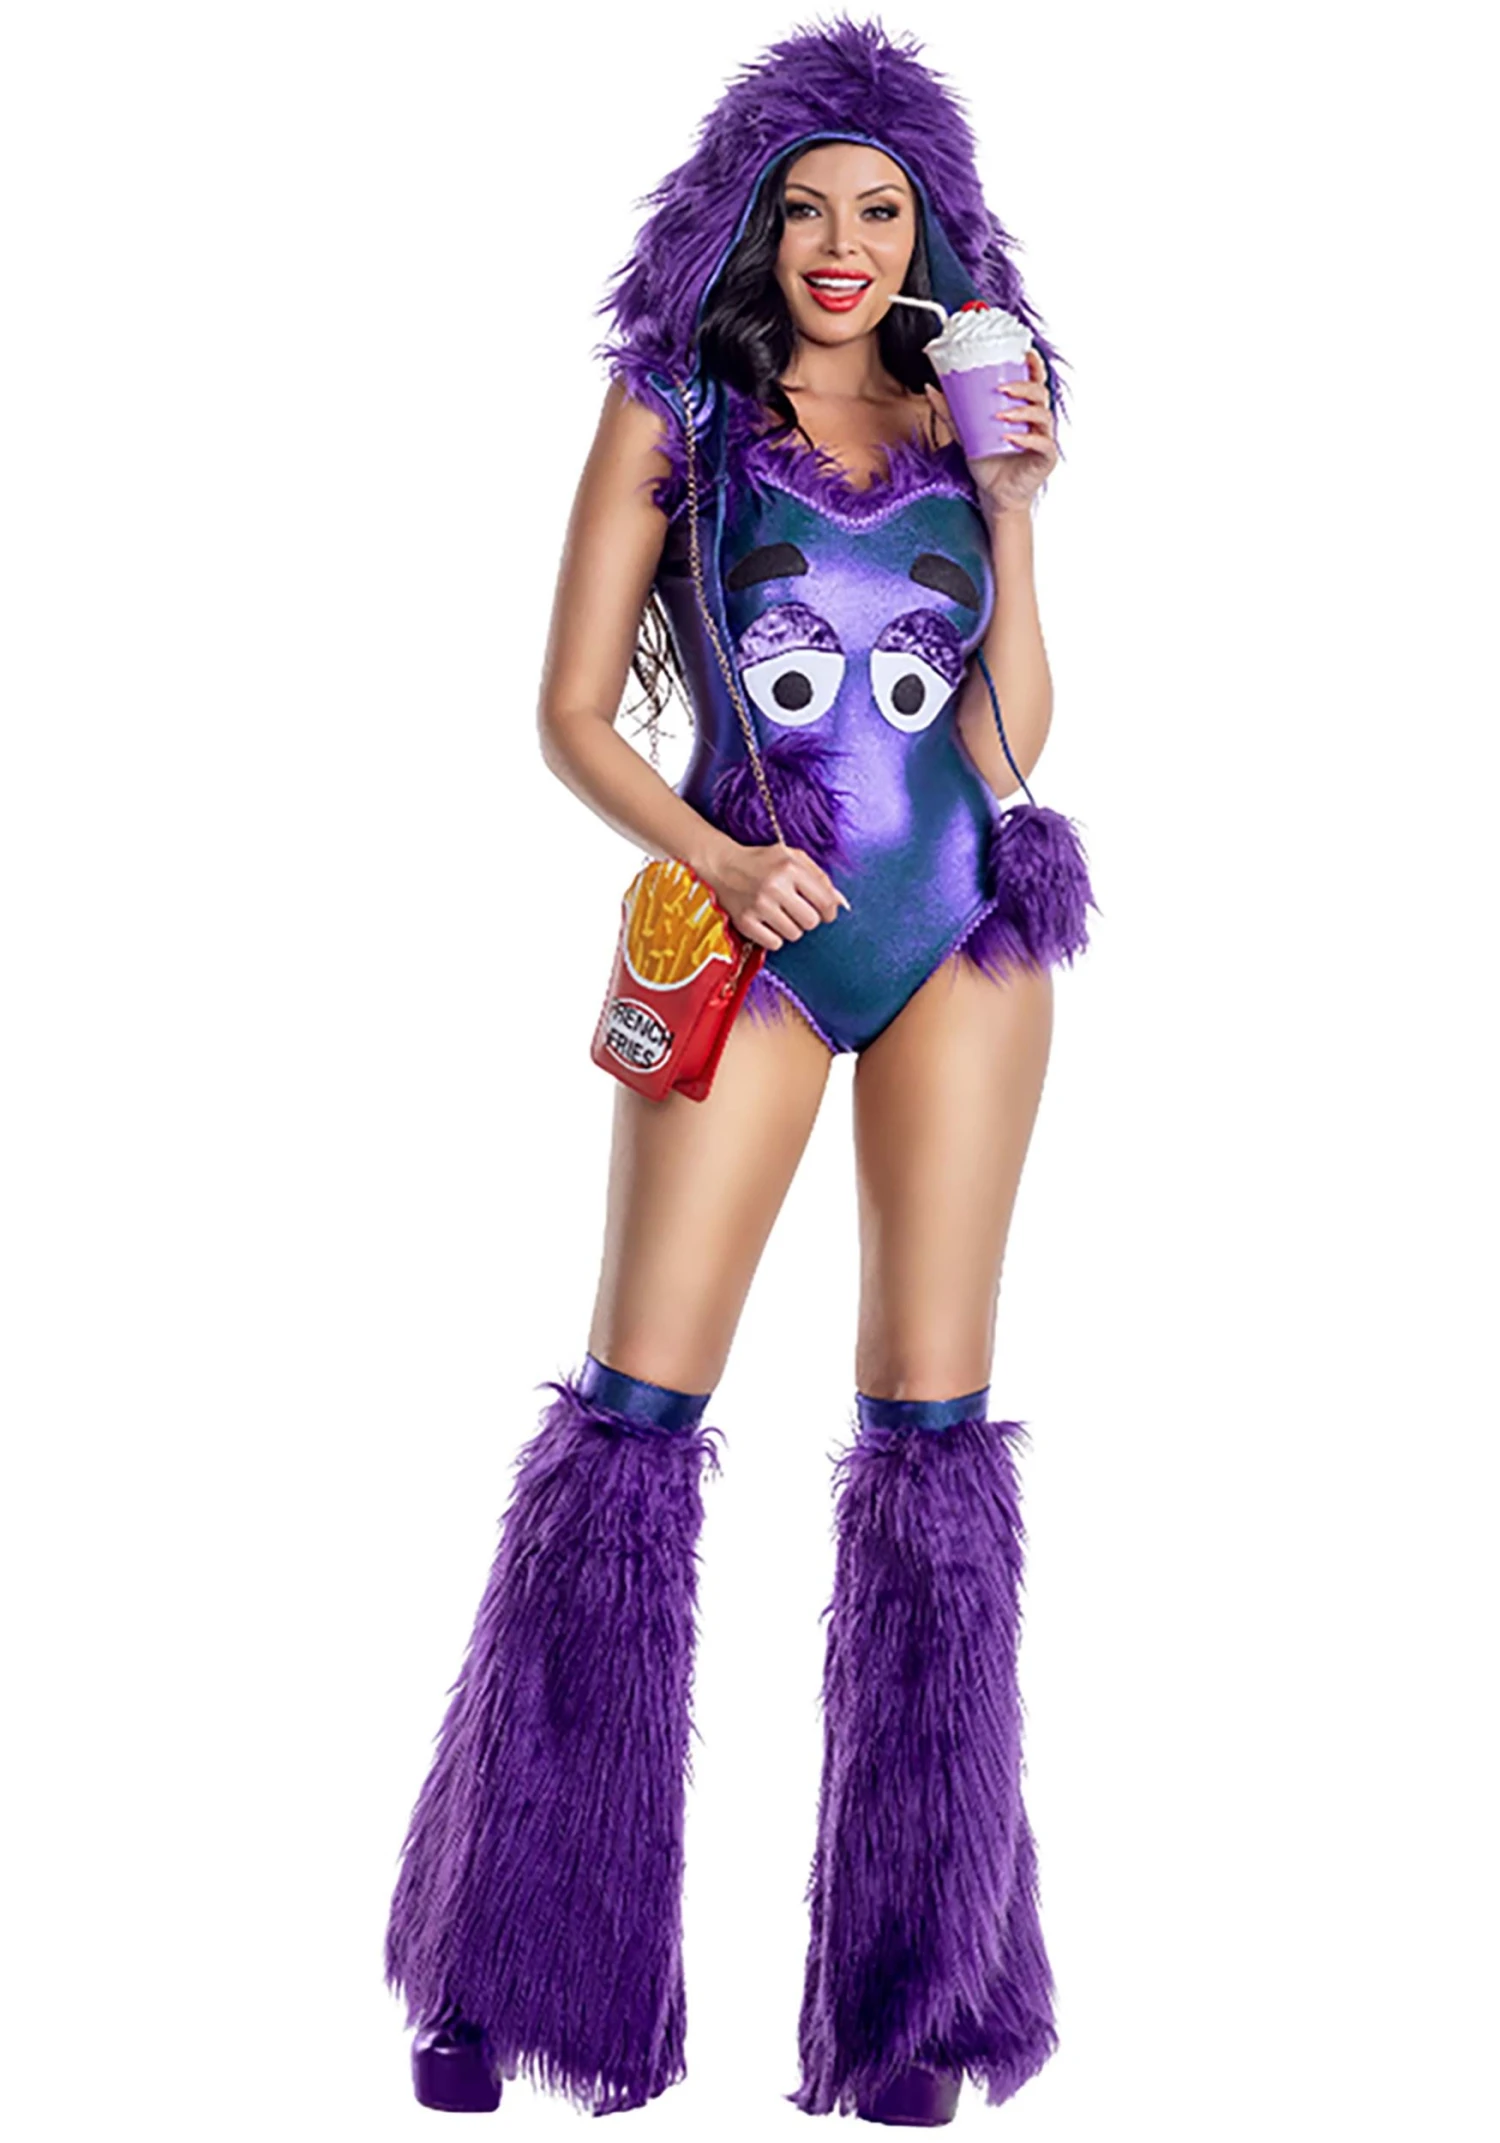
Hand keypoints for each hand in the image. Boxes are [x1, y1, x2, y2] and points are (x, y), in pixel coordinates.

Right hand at [709, 840, 849, 952]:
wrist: (721, 865)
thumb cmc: (762, 861)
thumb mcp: (792, 857)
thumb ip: (820, 877)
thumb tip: (841, 903)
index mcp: (790, 867)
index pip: (825, 902)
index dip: (830, 912)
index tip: (825, 913)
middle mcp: (774, 886)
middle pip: (811, 922)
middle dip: (809, 919)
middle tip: (799, 911)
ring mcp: (758, 906)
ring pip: (794, 934)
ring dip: (791, 928)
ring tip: (781, 914)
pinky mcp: (745, 922)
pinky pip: (774, 944)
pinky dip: (774, 937)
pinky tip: (768, 923)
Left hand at [924, 346, 1057, 513]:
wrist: (993, 495)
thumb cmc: (986, 461)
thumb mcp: (965, 433)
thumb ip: (950, 412)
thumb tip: (930, 386)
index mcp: (1024, 409)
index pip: (1035, 381)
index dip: (1035, 366)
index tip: (1025, 353)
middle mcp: (1038, 420)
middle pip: (1040, 393)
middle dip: (1023, 387)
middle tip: (1002, 389)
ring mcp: (1044, 438)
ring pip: (1043, 416)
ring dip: (1023, 412)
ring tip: (1000, 415)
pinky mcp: (1046, 459)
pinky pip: (1043, 444)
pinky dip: (1028, 440)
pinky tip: (1011, 438)